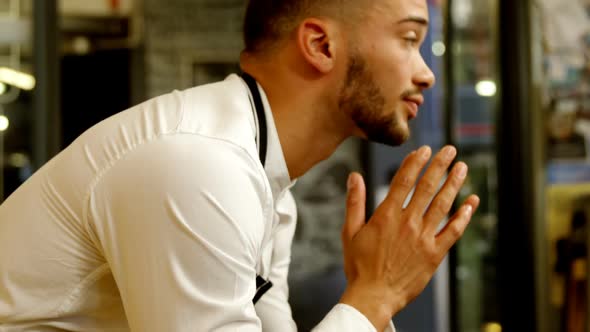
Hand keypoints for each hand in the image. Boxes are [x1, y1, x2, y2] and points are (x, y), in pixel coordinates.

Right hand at [339, 146, 479, 330]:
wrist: (374, 296)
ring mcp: (424, 237)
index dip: (416, 162)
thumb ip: (354, 202)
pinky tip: (471, 202)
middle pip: (427, 187)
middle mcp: (408, 222)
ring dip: (453, 184)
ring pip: (443, 204)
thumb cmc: (359, 266)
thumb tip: (355, 177)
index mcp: (386, 215)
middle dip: (440, 165)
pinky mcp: (435, 253)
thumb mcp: (350, 231)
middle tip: (450, 150)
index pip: (404, 180)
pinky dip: (464, 215)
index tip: (425, 149)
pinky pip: (454, 231)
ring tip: (462, 167)